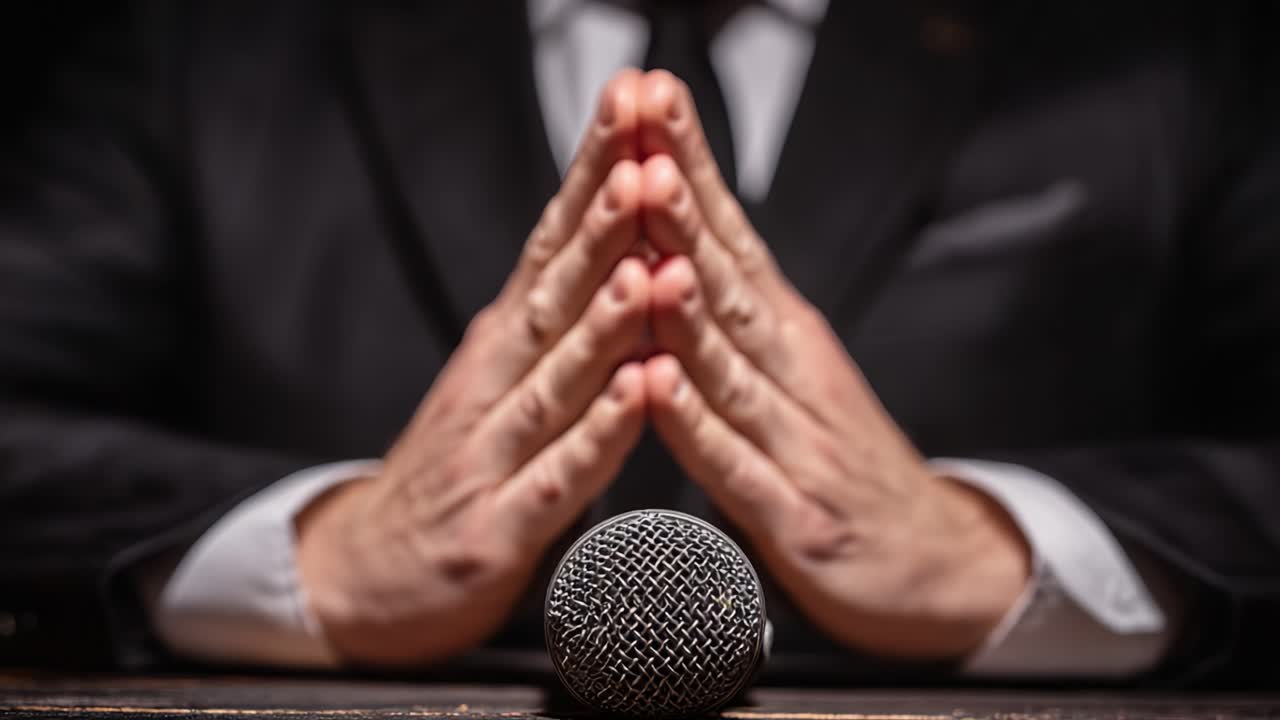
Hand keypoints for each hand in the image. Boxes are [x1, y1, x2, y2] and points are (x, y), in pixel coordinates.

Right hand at [296, 70, 650, 665]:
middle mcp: (492, 385)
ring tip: (648, 269)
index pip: (550, 249)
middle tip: (644, 161)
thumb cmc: (452, 471)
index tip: (631, 116)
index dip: (591, 182)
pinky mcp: (496, 530)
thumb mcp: (495, 380)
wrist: (364, 575)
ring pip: (554, 379)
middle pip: (553, 296)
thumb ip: (551, 322)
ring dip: (605, 324)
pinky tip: (636, 398)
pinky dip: (599, 436)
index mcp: (500, 346)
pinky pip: (557, 478)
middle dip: (603, 226)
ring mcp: (490, 455)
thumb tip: (614, 242)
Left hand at [634, 71, 1029, 657]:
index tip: (650, 102)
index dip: (691, 169)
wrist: (936, 565)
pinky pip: (735, 468)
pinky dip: (695, 427)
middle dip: (682, 204)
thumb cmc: (844, 467)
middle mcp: (794, 375)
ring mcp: (798, 443)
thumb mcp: (794, 377)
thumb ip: (734, 322)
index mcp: (787, 338)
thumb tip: (666, 248)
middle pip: (730, 279)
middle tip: (647, 131)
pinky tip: (659, 386)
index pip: (732, 238)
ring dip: (686, 298)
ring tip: (652, 238)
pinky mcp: (797, 519)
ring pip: (732, 362)